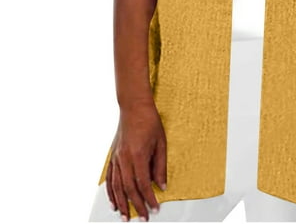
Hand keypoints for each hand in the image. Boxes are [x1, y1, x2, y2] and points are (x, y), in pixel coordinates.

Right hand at [106, 103, 166, 221]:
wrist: (134, 107)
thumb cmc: (149, 121)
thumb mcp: (161, 143)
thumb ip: (160, 166)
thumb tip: (162, 185)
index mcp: (138, 155)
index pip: (143, 184)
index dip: (149, 199)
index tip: (154, 209)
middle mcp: (124, 159)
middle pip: (129, 189)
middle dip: (136, 206)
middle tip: (143, 218)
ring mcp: (116, 158)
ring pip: (117, 187)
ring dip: (121, 204)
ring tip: (126, 217)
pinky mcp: (112, 156)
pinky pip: (110, 178)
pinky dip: (111, 192)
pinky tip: (114, 202)